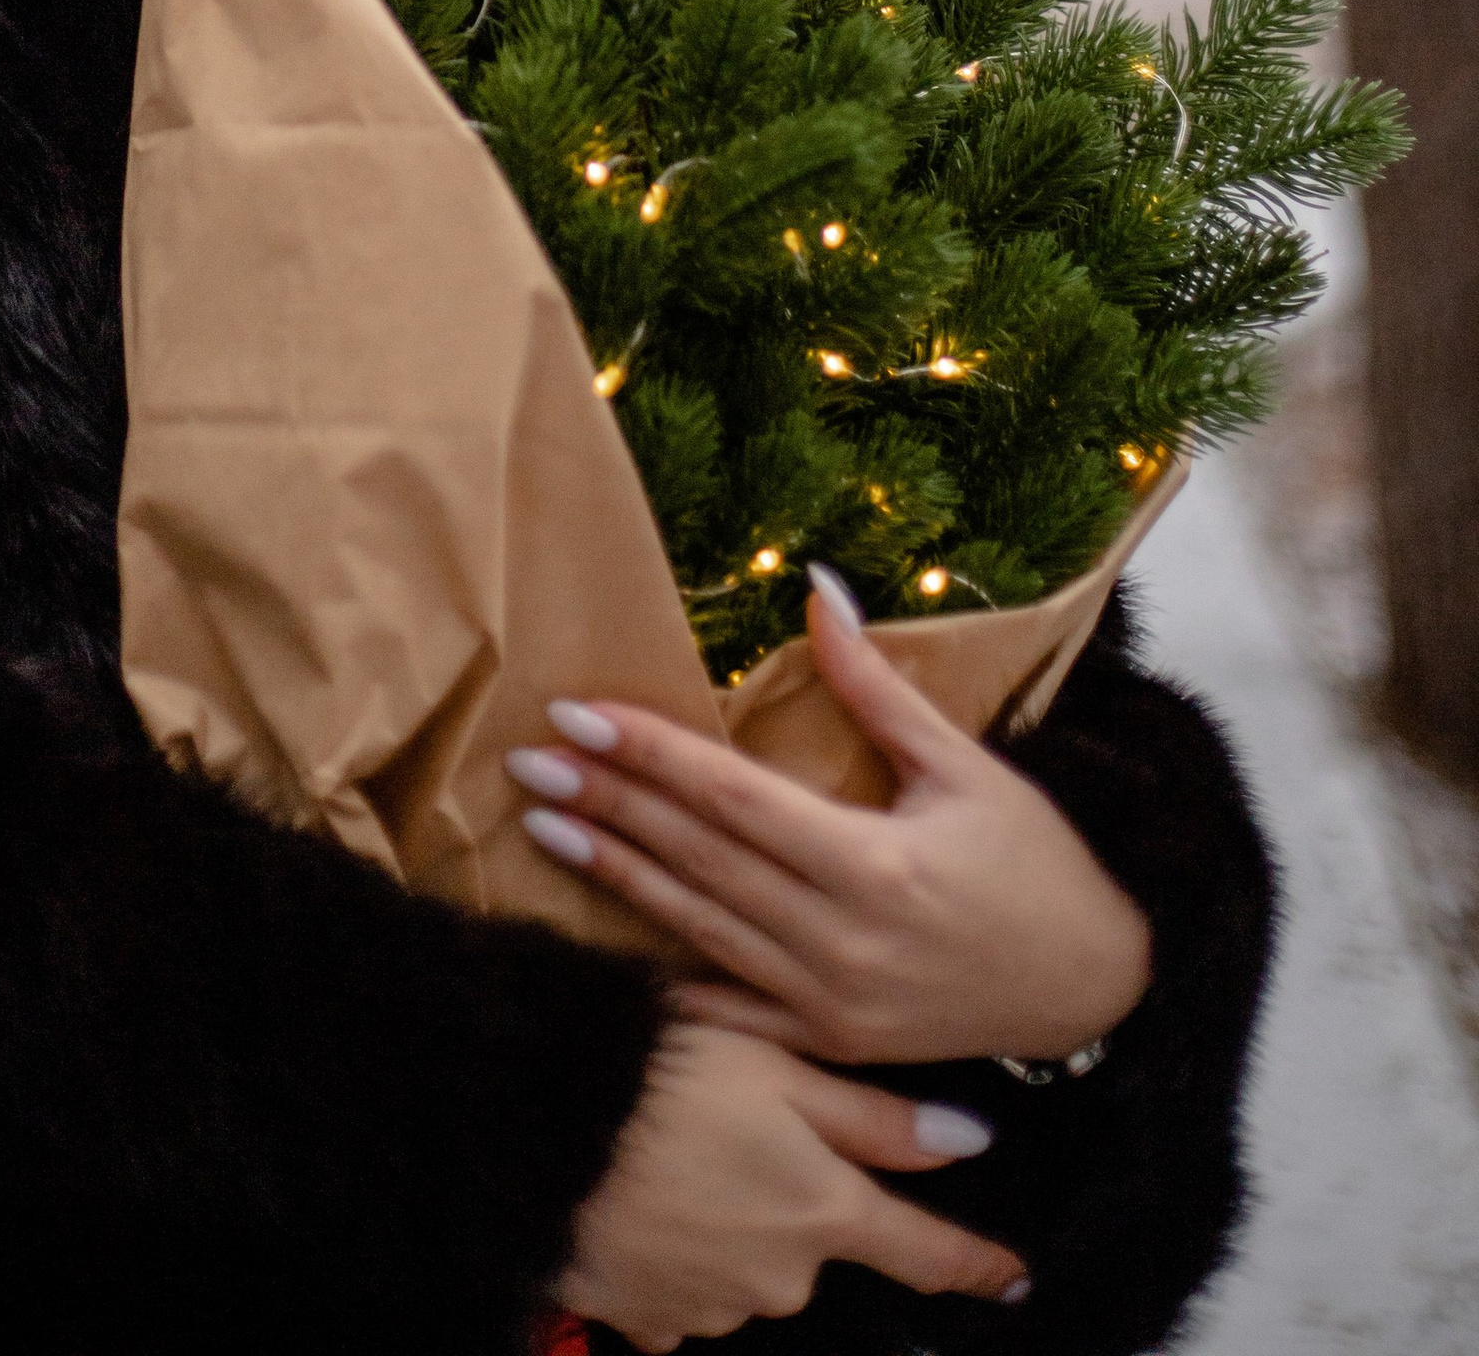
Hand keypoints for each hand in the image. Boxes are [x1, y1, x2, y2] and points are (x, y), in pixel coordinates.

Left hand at [509, 570, 1150, 1067]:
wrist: (1100, 990)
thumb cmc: (1038, 863)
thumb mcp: (966, 766)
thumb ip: (876, 686)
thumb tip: (817, 586)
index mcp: (874, 866)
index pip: (731, 798)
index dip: (649, 755)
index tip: (576, 714)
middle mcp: (841, 941)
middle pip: (699, 859)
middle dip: (608, 806)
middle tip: (527, 762)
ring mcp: (831, 1004)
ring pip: (698, 927)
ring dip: (615, 876)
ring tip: (544, 828)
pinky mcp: (830, 1042)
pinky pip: (731, 1006)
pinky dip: (666, 969)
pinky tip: (602, 937)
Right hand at [558, 1023, 1027, 1348]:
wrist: (536, 1127)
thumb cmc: (661, 1076)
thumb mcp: (775, 1065)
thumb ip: (874, 1116)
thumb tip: (969, 1145)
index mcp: (824, 1210)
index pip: (923, 1251)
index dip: (974, 1262)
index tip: (1013, 1276)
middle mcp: (782, 1276)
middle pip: (815, 1245)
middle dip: (789, 1195)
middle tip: (732, 1123)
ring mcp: (713, 1308)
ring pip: (747, 1265)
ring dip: (728, 1221)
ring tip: (673, 1152)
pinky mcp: (649, 1320)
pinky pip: (683, 1290)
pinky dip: (675, 1251)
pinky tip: (640, 1200)